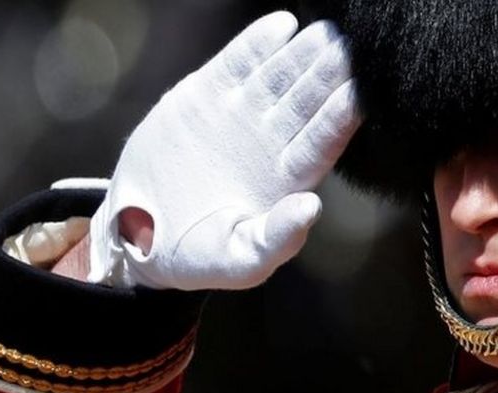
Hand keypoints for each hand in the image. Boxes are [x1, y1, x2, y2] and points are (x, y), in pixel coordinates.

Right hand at [87, 12, 361, 289]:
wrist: (138, 233)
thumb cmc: (199, 256)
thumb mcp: (239, 261)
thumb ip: (276, 239)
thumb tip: (312, 207)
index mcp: (288, 181)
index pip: (321, 143)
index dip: (339, 118)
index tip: (359, 93)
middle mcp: (272, 143)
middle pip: (307, 102)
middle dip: (329, 75)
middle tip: (350, 47)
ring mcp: (241, 116)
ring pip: (279, 77)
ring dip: (302, 53)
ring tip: (325, 32)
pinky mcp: (206, 95)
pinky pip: (238, 63)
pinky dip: (257, 43)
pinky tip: (282, 25)